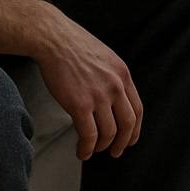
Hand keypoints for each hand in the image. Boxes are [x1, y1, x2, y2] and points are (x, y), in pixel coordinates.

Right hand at [30, 4, 142, 160]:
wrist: (52, 38)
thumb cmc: (72, 44)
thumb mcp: (104, 57)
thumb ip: (111, 77)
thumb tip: (112, 98)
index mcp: (122, 74)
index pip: (137, 109)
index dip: (134, 129)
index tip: (129, 139)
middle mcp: (115, 86)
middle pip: (127, 124)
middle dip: (122, 143)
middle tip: (115, 152)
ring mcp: (98, 96)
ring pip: (108, 133)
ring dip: (100, 147)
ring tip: (91, 150)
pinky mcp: (80, 104)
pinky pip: (88, 135)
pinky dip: (86, 148)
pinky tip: (81, 151)